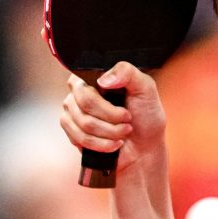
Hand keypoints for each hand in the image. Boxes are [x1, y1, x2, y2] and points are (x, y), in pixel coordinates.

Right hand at [59, 61, 165, 175]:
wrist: (144, 146)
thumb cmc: (145, 115)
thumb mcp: (145, 88)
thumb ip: (127, 73)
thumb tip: (102, 80)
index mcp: (93, 76)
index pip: (87, 84)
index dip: (107, 103)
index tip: (126, 112)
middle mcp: (79, 92)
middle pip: (85, 104)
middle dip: (112, 118)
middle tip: (127, 121)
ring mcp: (72, 112)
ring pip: (84, 124)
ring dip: (110, 133)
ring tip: (123, 132)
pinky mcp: (72, 131)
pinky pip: (80, 139)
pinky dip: (102, 144)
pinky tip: (114, 143)